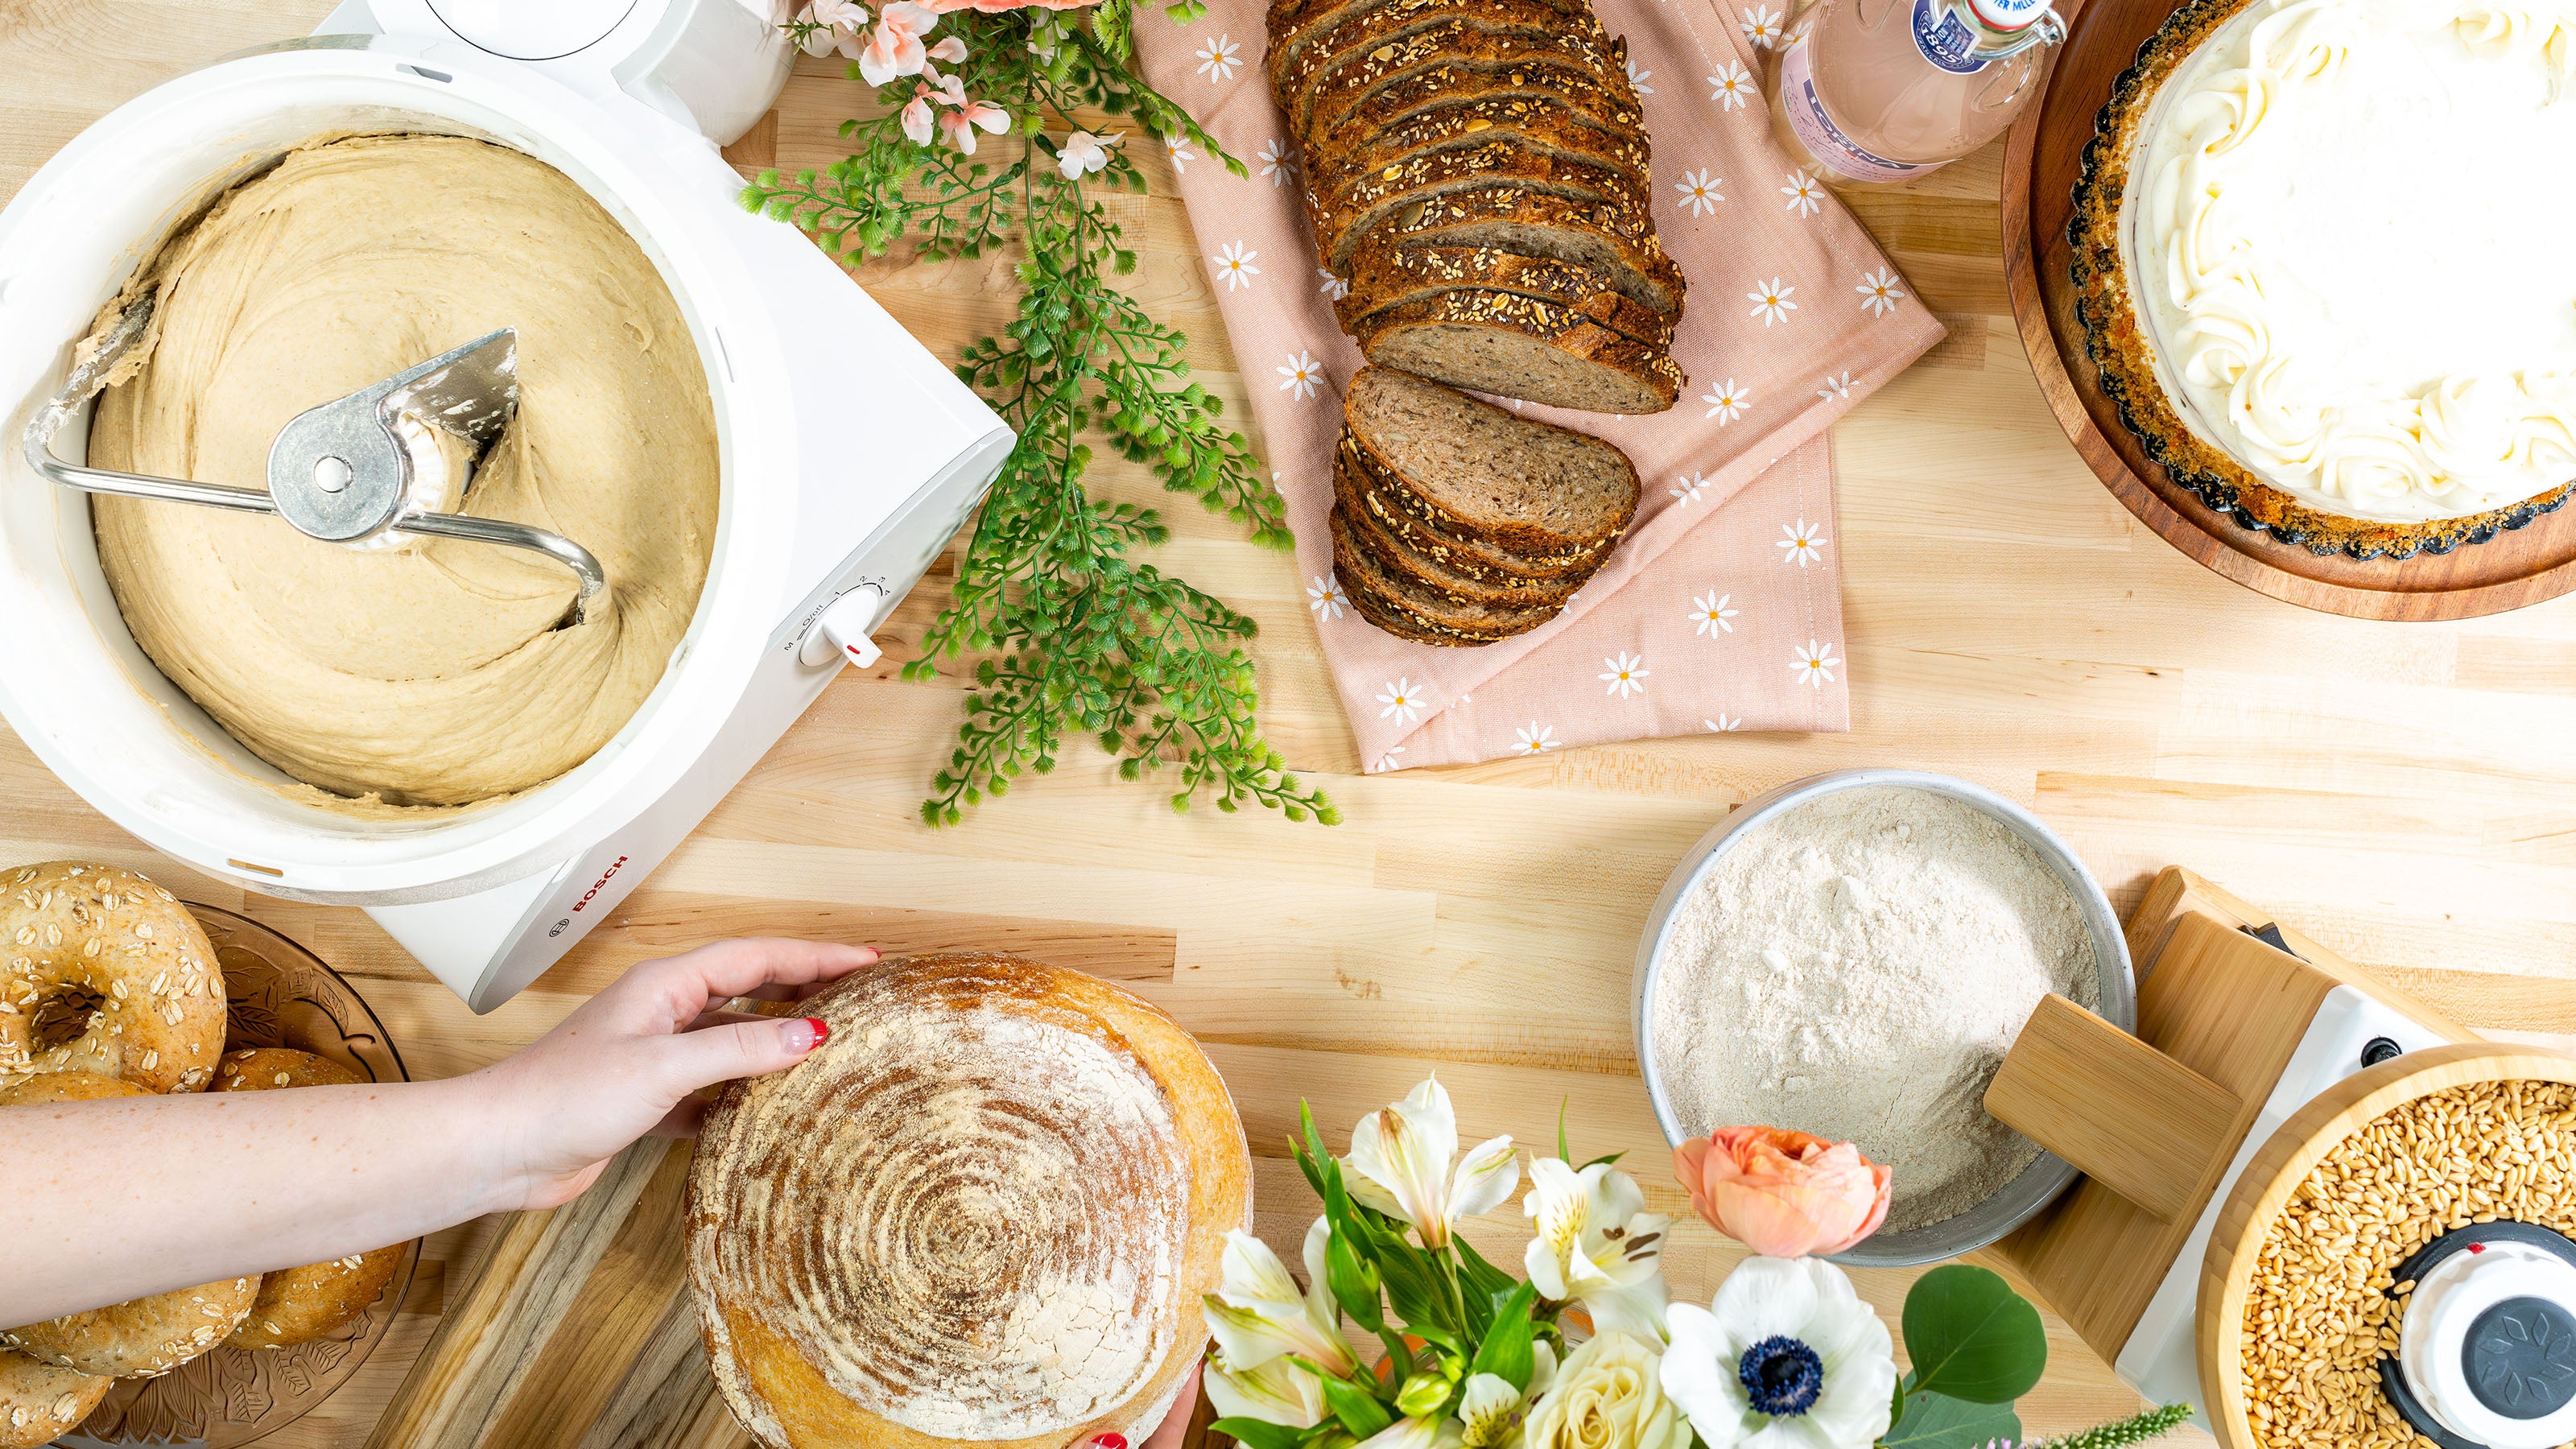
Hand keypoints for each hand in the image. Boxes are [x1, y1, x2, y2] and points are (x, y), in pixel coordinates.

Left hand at [469, 938, 877, 1207]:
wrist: (498, 1149)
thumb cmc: (566, 1097)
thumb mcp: (663, 1068)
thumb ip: (739, 1049)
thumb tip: (812, 1034)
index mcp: (666, 985)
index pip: (757, 958)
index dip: (816, 957)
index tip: (868, 960)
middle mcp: (662, 1012)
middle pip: (749, 990)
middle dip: (804, 990)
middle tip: (862, 1000)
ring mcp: (654, 1056)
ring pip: (732, 1040)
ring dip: (777, 1045)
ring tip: (830, 1053)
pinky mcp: (645, 1100)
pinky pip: (711, 1089)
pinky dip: (743, 1095)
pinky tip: (772, 1113)